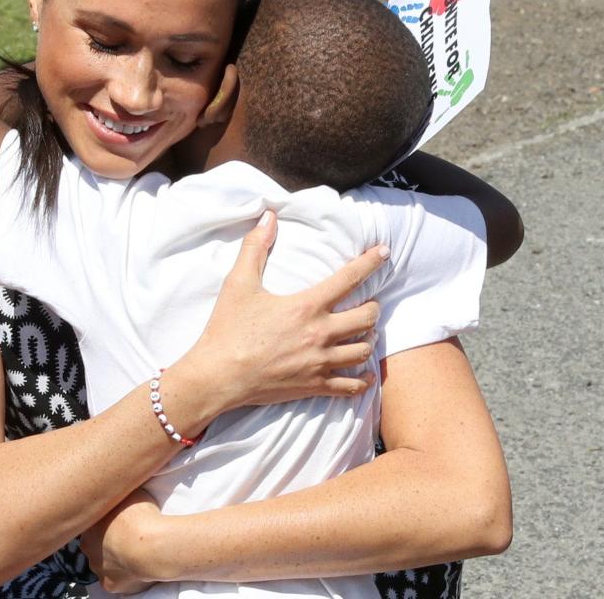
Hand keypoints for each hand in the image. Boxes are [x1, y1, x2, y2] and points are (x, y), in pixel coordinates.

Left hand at [80, 489, 163, 594]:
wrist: (149, 546)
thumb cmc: (139, 514)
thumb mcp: (130, 491)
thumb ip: (120, 491)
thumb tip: (119, 480)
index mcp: (88, 525)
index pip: (92, 523)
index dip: (106, 521)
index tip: (119, 519)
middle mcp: (88, 548)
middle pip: (95, 544)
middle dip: (107, 541)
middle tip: (127, 535)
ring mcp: (98, 568)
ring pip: (104, 563)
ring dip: (116, 558)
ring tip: (135, 551)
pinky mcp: (110, 585)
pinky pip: (116, 580)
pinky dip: (125, 575)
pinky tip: (137, 567)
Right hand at [178, 211, 385, 410]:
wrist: (218, 376)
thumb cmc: (227, 329)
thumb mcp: (239, 283)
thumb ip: (255, 247)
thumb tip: (268, 216)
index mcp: (306, 306)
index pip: (349, 278)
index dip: (370, 262)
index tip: (384, 252)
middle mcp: (320, 333)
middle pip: (367, 317)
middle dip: (373, 307)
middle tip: (368, 304)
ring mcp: (320, 362)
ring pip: (364, 350)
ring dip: (368, 339)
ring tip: (363, 334)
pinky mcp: (314, 386)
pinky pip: (351, 386)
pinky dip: (363, 380)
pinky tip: (366, 375)